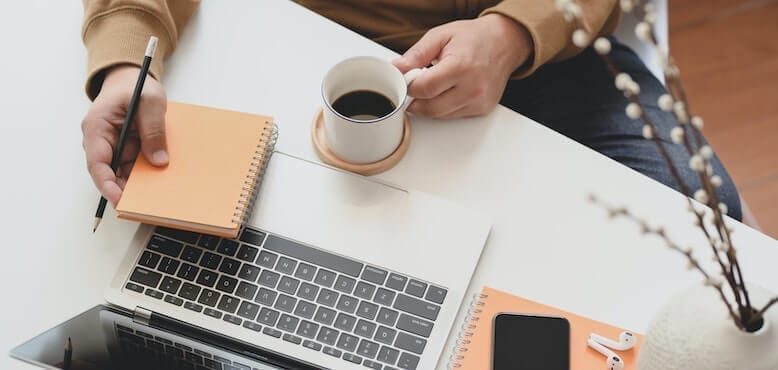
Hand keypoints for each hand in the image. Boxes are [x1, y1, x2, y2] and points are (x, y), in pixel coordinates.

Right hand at [81, 65, 167, 205]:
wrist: (131, 80)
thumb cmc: (136, 85)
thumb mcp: (150, 100)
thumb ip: (153, 128)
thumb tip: (158, 160)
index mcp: (97, 127)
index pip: (97, 163)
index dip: (107, 185)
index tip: (119, 200)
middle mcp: (101, 141)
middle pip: (110, 174)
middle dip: (126, 190)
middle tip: (146, 204)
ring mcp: (113, 148)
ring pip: (123, 174)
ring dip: (139, 185)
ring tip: (157, 197)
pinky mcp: (125, 150)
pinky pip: (134, 168)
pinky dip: (145, 176)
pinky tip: (160, 183)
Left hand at [393, 14, 532, 118]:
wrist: (505, 43)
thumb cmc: (474, 38)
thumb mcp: (441, 36)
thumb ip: (417, 54)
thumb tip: (397, 68)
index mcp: (460, 67)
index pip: (424, 89)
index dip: (410, 86)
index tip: (408, 80)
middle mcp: (472, 88)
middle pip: (430, 108)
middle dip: (416, 100)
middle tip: (417, 85)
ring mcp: (479, 102)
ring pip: (440, 116)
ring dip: (430, 105)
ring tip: (435, 85)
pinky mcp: (482, 110)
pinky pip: (454, 116)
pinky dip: (444, 107)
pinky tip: (448, 91)